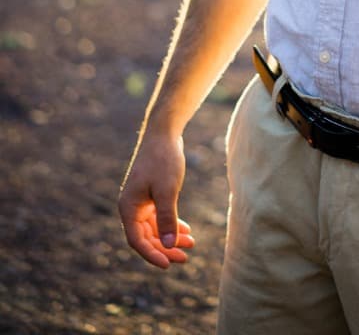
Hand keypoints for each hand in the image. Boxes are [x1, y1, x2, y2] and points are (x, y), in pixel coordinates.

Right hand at [118, 132, 194, 269]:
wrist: (164, 132)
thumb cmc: (163, 159)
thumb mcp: (167, 190)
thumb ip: (167, 218)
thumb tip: (167, 246)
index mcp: (128, 208)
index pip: (137, 241)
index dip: (152, 255)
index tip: (168, 265)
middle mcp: (131, 207)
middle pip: (146, 237)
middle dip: (165, 248)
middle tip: (186, 257)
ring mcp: (141, 202)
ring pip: (155, 228)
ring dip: (171, 238)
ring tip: (191, 244)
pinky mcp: (151, 195)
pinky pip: (159, 217)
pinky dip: (172, 224)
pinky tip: (186, 231)